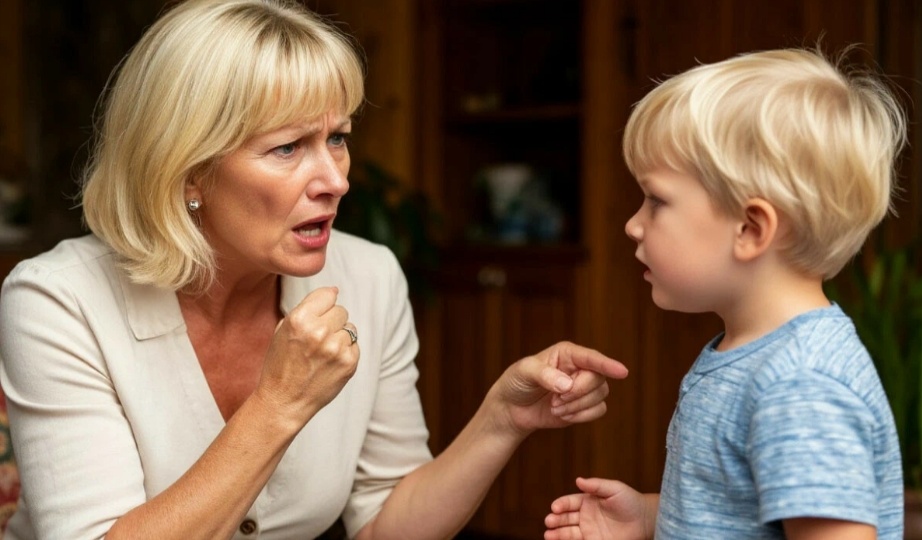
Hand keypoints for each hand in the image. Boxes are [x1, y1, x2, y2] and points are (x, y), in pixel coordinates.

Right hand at [255, 286, 359, 424]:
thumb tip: (334, 290)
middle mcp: (319, 332)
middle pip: (341, 310)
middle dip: (331, 321)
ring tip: (322, 352)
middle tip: (317, 340)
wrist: (284, 402)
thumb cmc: (280, 364)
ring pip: (350, 327)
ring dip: (339, 336)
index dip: (322, 305)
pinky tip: (329, 363)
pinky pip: (355, 345)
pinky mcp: (349, 363)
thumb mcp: (283, 329)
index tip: (317, 316)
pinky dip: (345, 351)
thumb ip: (307, 307)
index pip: (327, 294)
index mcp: (299, 319)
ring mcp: (336, 348)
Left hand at [488, 341, 627, 435]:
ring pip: (601, 395)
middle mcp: (580, 367)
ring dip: (577, 406)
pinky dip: (581, 416)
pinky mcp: (584, 405)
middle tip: (555, 399)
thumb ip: (545, 375)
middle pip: (598, 378)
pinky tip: (563, 415)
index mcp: (567, 353)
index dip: (607, 364)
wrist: (512, 409)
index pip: (591, 357)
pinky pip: (599, 410)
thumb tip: (567, 384)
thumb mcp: (524, 372)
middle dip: (578, 393)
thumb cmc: (516, 383)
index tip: (622, 372)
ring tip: (555, 407)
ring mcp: (584, 386)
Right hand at [545, 477, 652, 539]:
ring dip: (557, 534)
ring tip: (548, 535)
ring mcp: (589, 530)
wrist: (645, 520)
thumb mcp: (614, 489)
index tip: (554, 507)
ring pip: (569, 532)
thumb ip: (596, 485)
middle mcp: (585, 516)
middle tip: (548, 522)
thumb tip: (578, 480)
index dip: (561, 504)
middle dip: (555, 520)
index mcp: (587, 501)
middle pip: (565, 518)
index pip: (569, 502)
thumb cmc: (630, 501)